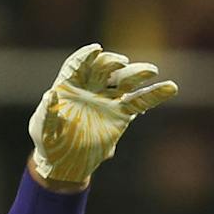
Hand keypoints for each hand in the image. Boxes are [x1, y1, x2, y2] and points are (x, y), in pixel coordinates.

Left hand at [29, 43, 177, 187]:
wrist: (64, 164)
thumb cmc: (49, 143)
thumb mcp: (43, 130)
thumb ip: (47, 113)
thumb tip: (50, 94)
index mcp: (70, 85)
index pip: (79, 64)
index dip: (86, 56)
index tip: (96, 49)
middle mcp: (91, 87)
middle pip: (105, 68)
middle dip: (114, 62)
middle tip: (121, 63)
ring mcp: (108, 98)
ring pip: (126, 80)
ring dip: (139, 73)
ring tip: (151, 71)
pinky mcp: (121, 113)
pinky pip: (140, 101)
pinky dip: (155, 94)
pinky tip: (171, 87)